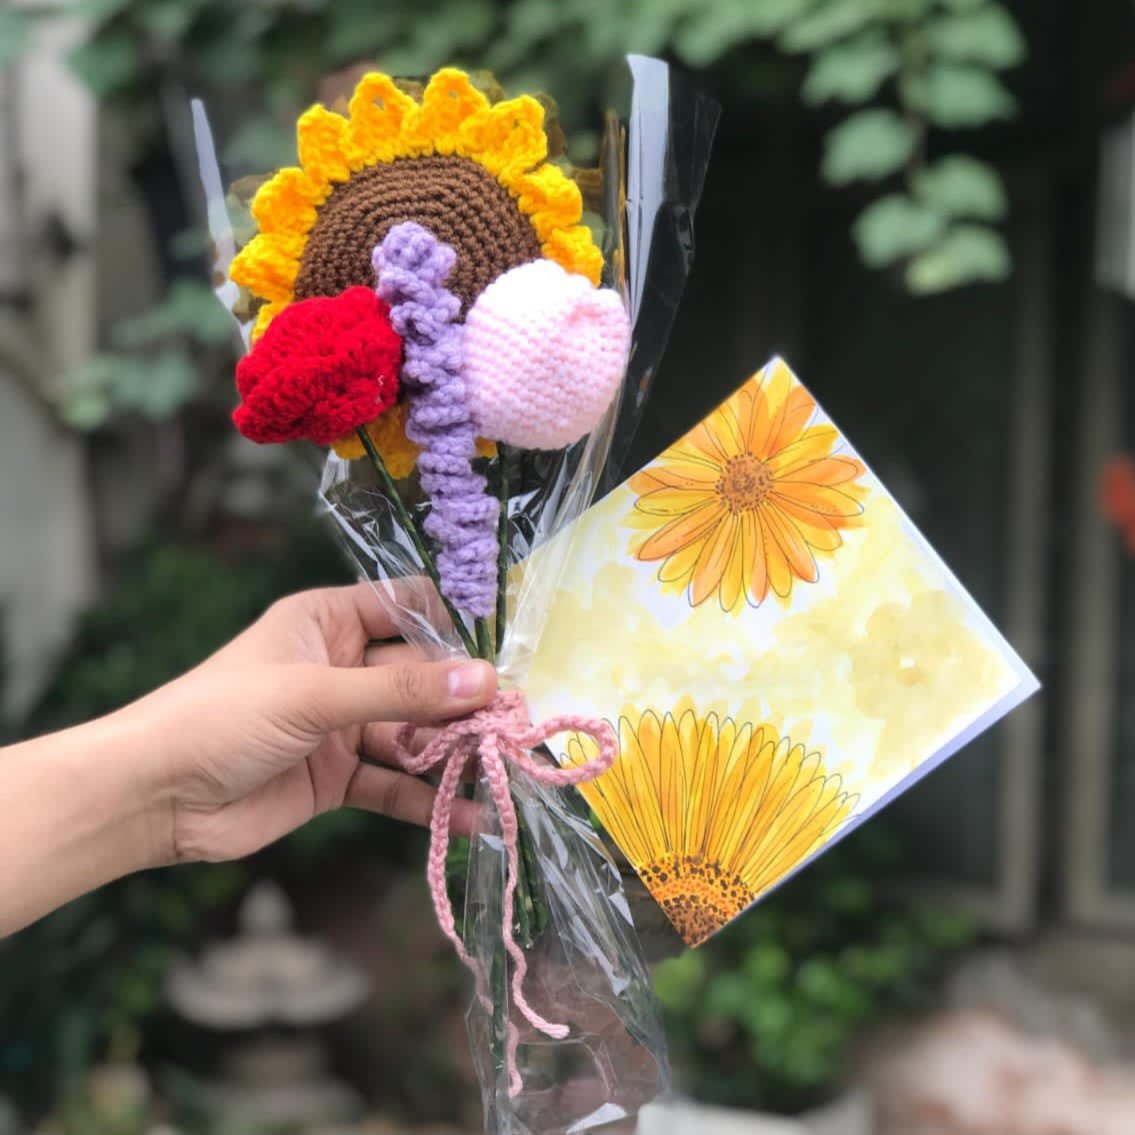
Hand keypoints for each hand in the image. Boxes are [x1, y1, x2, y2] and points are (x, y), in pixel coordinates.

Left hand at [129, 583, 496, 863]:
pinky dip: (427, 799)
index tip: (506, 651)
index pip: (407, 608)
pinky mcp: (336, 778)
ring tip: (503, 770)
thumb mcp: (314, 695)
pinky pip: (393, 784)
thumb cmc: (222, 716)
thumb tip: (483, 681)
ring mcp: (340, 725)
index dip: (454, 626)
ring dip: (452, 753)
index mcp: (328, 622)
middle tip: (513, 723)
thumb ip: (400, 692)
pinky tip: (469, 815)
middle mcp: (340, 668)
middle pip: (420, 677)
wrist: (152, 797)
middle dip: (463, 701)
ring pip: (412, 733)